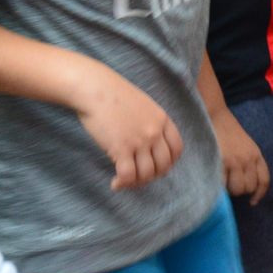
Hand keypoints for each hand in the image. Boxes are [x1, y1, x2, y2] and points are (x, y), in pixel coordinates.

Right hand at [71, 63, 184, 190]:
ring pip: (147, 174)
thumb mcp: (143, 105)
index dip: (169, 163)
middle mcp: (154, 132)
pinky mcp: (121, 149)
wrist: (95, 89)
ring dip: (136, 182)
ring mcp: (139, 141)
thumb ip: (151, 124)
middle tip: (139, 176)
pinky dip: (123, 184)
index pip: (177, 149)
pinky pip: (128, 176)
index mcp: (162, 119)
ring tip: (125, 181)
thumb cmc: (114, 95)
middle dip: (152, 176)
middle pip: (164, 165)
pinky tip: (115, 183)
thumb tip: (149, 147)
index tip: (158, 168)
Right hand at [212, 104, 270, 203]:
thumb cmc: (230, 133)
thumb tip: (246, 188)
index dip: (259, 194)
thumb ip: (249, 163)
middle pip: (248, 188)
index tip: (252, 202)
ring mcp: (234, 161)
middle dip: (240, 190)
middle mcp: (248, 159)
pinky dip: (218, 186)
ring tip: (222, 180)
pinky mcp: (220, 162)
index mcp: (256, 155)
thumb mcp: (247, 146)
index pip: (264, 180)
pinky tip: (214, 179)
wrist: (216, 117)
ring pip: (236, 189)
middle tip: (231, 184)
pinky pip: (222, 184)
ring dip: (229, 190)